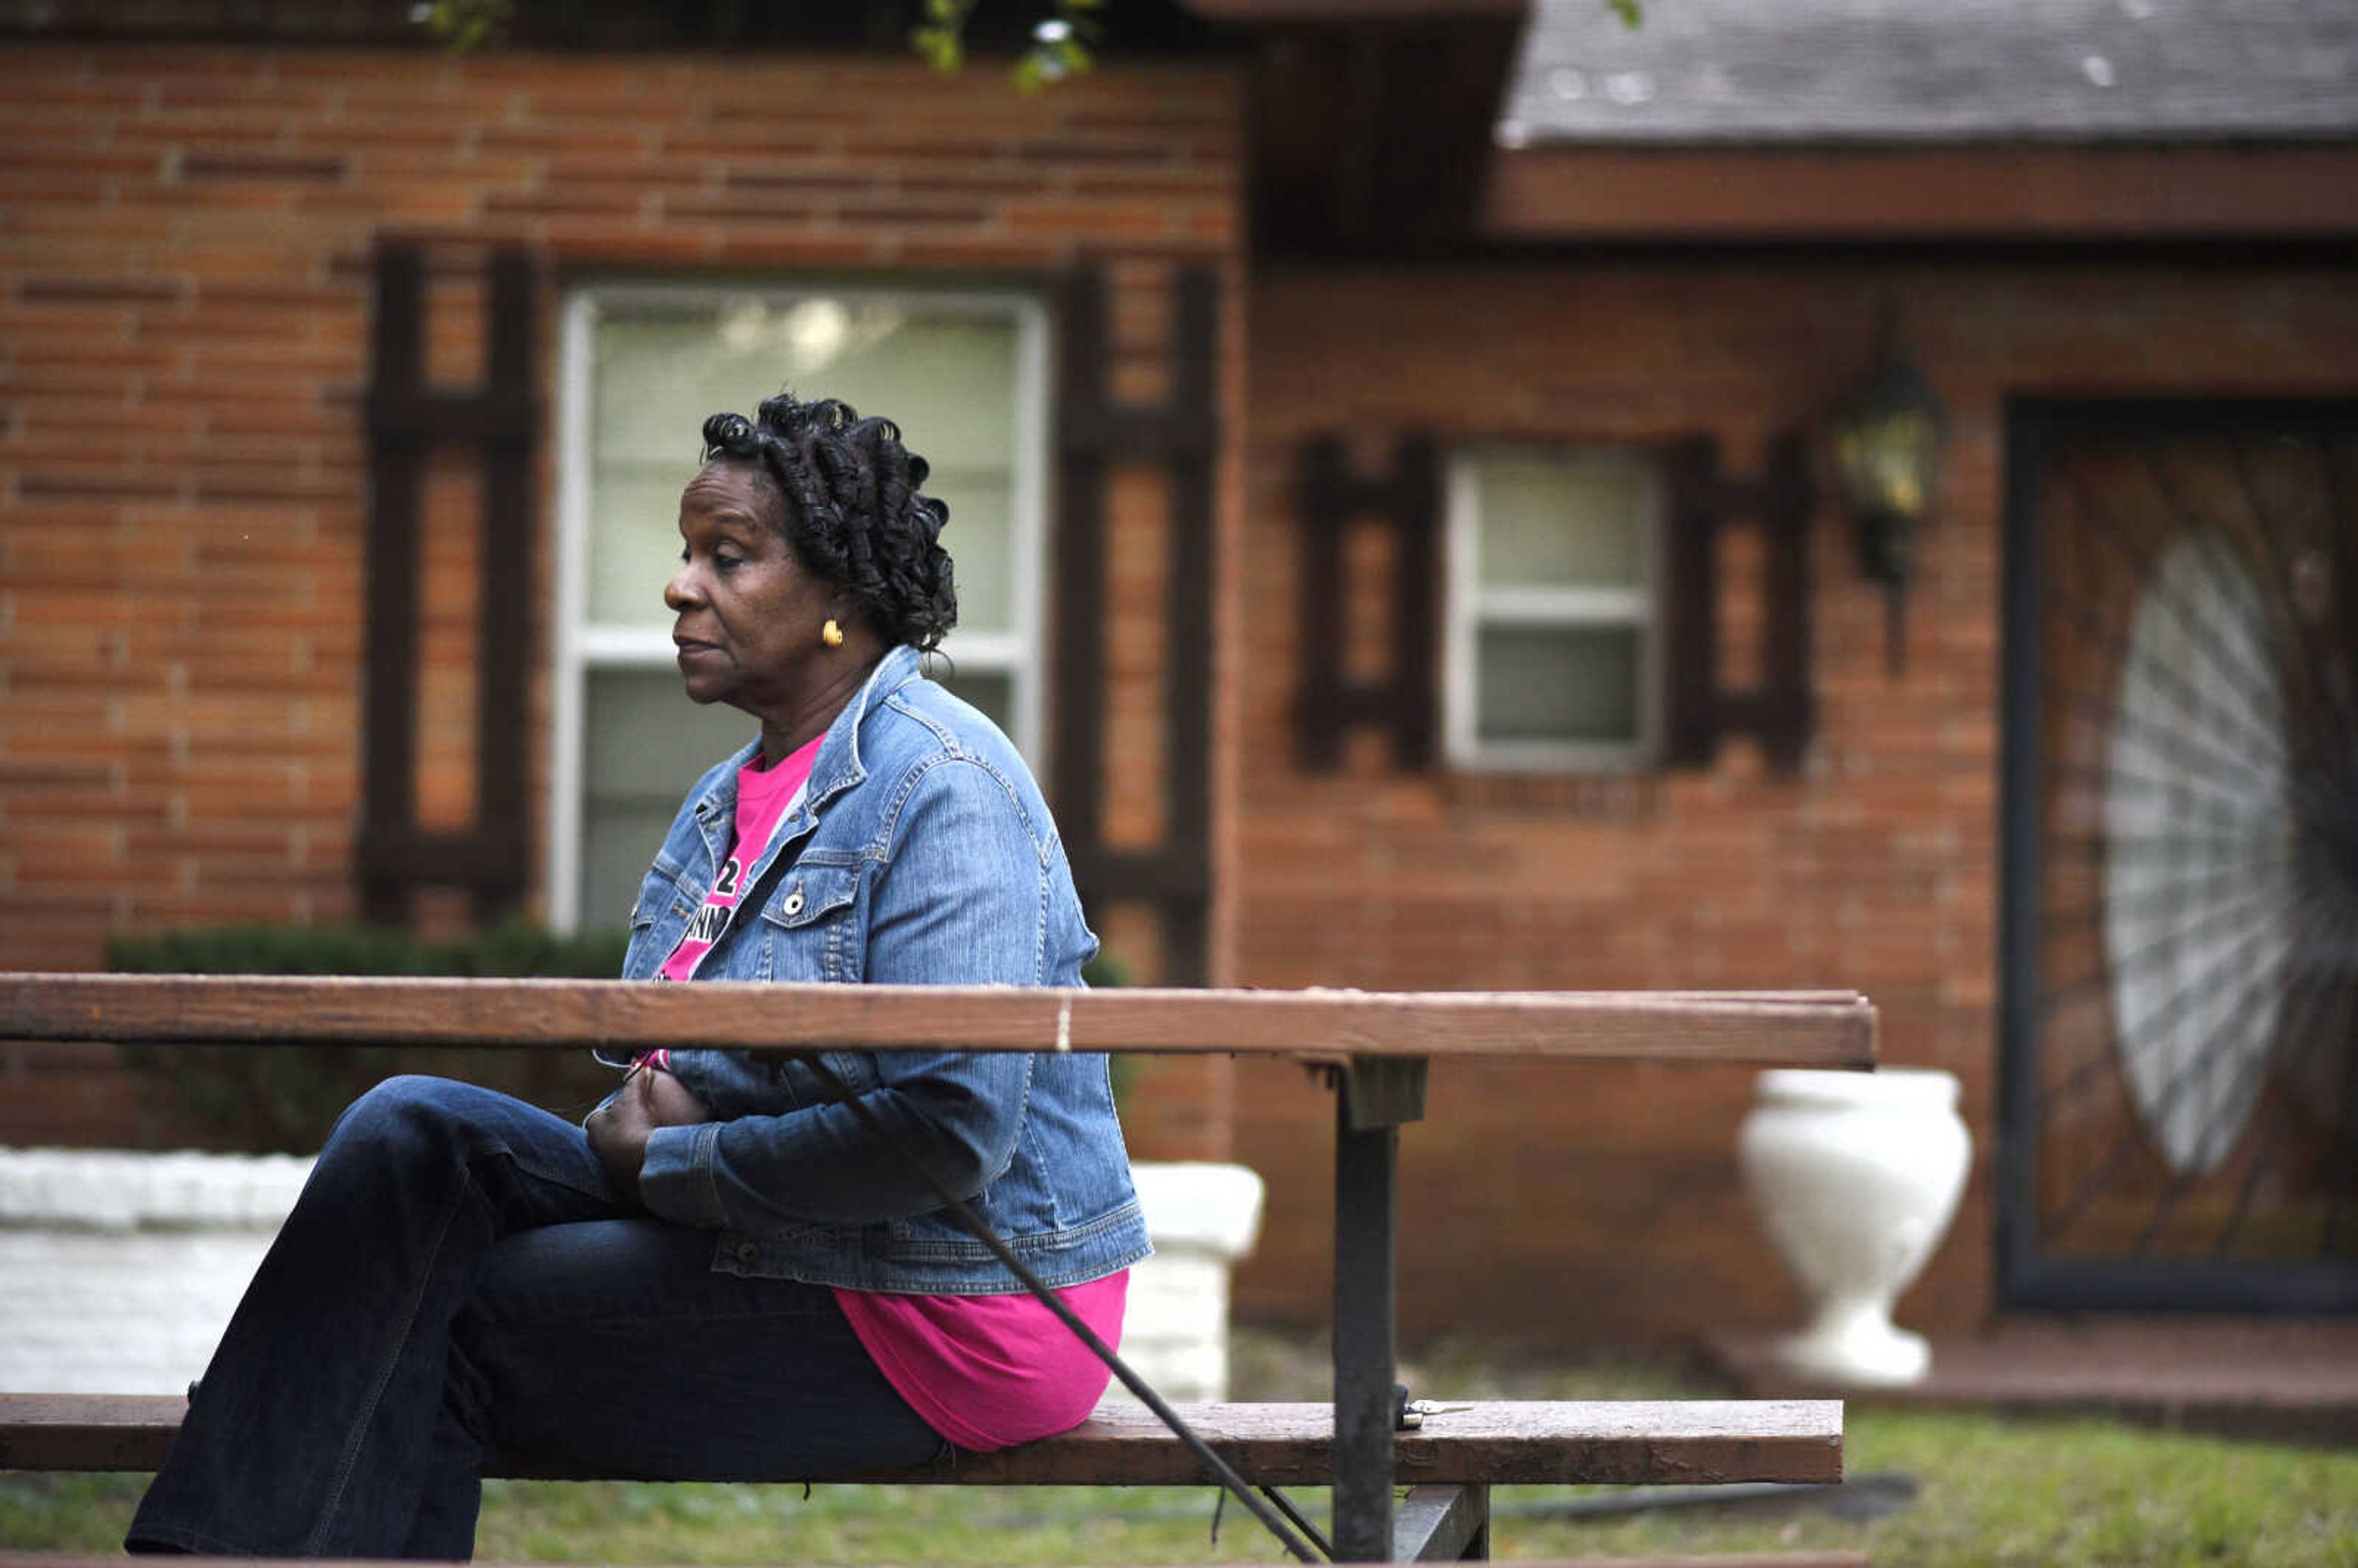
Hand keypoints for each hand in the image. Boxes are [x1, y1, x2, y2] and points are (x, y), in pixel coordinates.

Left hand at [586, 1067, 711, 1205]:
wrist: (644, 1161)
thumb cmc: (633, 1127)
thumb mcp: (634, 1097)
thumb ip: (635, 1081)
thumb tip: (639, 1067)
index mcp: (596, 1127)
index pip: (598, 1118)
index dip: (610, 1113)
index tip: (624, 1110)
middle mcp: (598, 1149)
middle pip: (605, 1138)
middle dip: (617, 1133)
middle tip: (635, 1127)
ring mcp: (610, 1167)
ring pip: (616, 1154)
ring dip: (628, 1149)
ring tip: (646, 1142)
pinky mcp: (624, 1181)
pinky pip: (630, 1169)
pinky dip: (639, 1163)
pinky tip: (652, 1158)